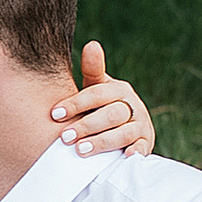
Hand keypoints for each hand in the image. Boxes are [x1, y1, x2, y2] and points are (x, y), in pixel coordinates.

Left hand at [50, 38, 155, 157]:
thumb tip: (92, 44)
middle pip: (111, 114)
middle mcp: (133, 105)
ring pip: (123, 133)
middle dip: (86, 125)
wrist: (128, 127)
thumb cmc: (103, 106)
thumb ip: (92, 70)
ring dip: (102, 141)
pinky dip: (134, 152)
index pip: (97, 94)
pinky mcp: (146, 143)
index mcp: (119, 90)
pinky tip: (122, 157)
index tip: (55, 114)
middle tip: (65, 137)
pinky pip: (142, 148)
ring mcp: (141, 125)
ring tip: (80, 150)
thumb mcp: (97, 88)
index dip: (76, 104)